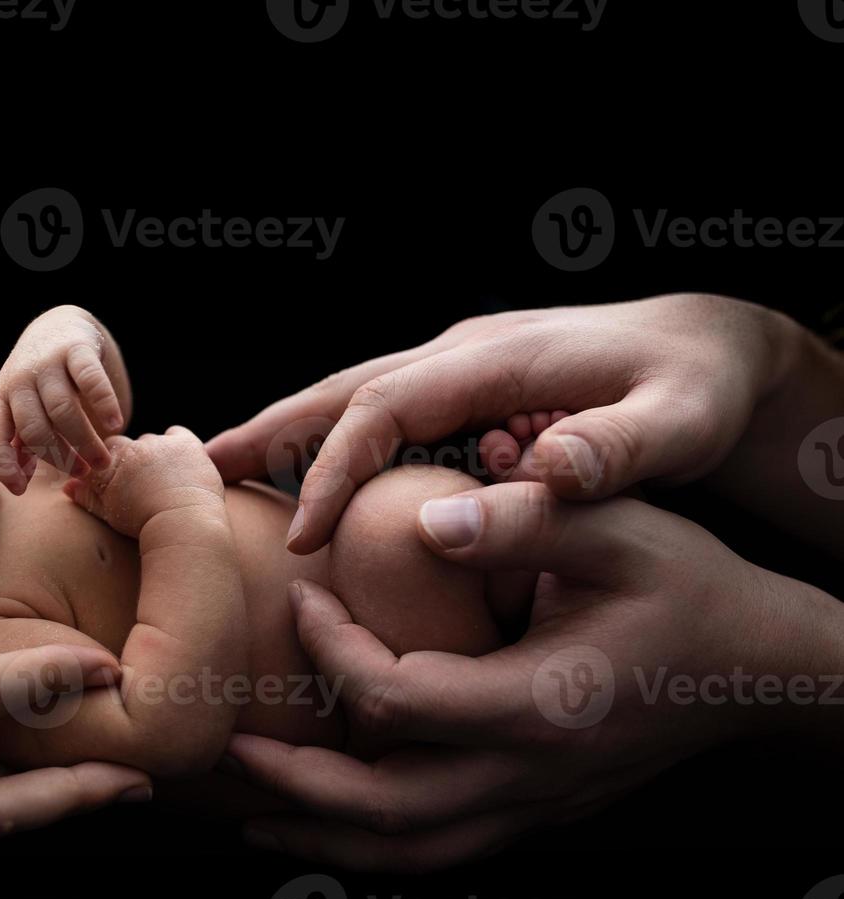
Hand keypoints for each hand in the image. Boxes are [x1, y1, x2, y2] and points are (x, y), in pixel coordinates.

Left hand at [0, 306, 129, 493]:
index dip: (3, 464)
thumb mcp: (25, 410)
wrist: (60, 326)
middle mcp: (19, 381)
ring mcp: (47, 363)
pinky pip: (90, 380)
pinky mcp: (75, 349)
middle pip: (35, 429)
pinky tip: (116, 424)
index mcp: (0, 399)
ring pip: (63, 410)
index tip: (21, 491)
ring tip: (104, 460)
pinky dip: (103, 404)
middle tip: (86, 473)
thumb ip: (22, 443)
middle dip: (61, 458)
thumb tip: (20, 483)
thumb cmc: (42, 382)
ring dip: (84, 441)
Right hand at [62, 427, 225, 537]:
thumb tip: (67, 487)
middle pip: (124, 446)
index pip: (99, 454)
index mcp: (108, 466)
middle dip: (130, 460)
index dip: (107, 466)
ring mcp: (157, 444)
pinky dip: (176, 444)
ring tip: (164, 479)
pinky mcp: (183, 443)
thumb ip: (87, 498)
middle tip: (142, 483)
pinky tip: (180, 463)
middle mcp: (130, 449)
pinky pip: (176, 433)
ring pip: (149, 440)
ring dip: (153, 453)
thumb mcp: (110, 515)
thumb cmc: (145, 526)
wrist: (184, 526)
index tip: (118, 481)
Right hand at [205, 294, 799, 553]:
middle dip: (268, 433)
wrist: (714, 348)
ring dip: (286, 435)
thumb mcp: (682, 423)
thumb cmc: (697, 387)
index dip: (334, 469)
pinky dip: (331, 445)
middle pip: (341, 391)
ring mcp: (458, 372)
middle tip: (196, 472)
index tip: (303, 537)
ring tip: (221, 476)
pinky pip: (382, 420)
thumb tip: (540, 472)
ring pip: (352, 400)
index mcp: (493, 361)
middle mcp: (461, 358)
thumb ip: (618, 450)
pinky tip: (307, 481)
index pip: (383, 408)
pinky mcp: (465, 393)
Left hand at [222, 482, 842, 870]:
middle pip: (385, 810)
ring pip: (411, 852)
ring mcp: (537, 804)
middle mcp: (530, 774)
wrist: (760, 664)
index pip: (394, 698)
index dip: (329, 650)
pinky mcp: (540, 809)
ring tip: (257, 815)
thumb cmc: (690, 589)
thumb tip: (427, 523)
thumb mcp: (619, 530)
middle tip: (230, 743)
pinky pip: (444, 849)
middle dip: (296, 782)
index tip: (300, 598)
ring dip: (325, 838)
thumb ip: (522, 522)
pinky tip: (335, 825)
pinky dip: (378, 846)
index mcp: (537, 704)